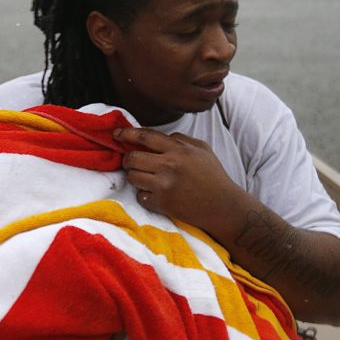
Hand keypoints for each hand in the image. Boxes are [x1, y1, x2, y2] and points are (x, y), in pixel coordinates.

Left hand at [114, 127, 245, 234]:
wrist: (223, 206)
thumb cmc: (213, 176)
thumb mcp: (202, 149)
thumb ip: (180, 140)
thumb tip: (157, 137)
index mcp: (179, 149)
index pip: (145, 136)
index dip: (127, 134)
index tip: (116, 134)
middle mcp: (169, 165)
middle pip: (132, 157)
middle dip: (128, 159)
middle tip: (133, 162)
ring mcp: (164, 185)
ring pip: (132, 177)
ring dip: (135, 177)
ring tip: (146, 178)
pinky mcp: (162, 203)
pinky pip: (140, 196)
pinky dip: (144, 195)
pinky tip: (155, 194)